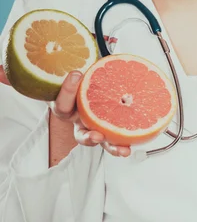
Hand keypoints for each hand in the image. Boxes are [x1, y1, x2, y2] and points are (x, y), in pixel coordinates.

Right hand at [0, 66, 129, 156]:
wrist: (97, 80)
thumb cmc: (79, 79)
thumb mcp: (58, 74)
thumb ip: (33, 74)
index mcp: (66, 108)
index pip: (62, 105)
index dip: (66, 92)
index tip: (75, 75)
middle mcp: (81, 121)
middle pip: (82, 134)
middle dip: (89, 137)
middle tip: (97, 135)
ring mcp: (98, 125)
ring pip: (104, 141)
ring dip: (112, 146)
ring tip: (122, 148)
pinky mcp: (115, 126)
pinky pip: (120, 135)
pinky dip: (129, 140)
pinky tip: (139, 140)